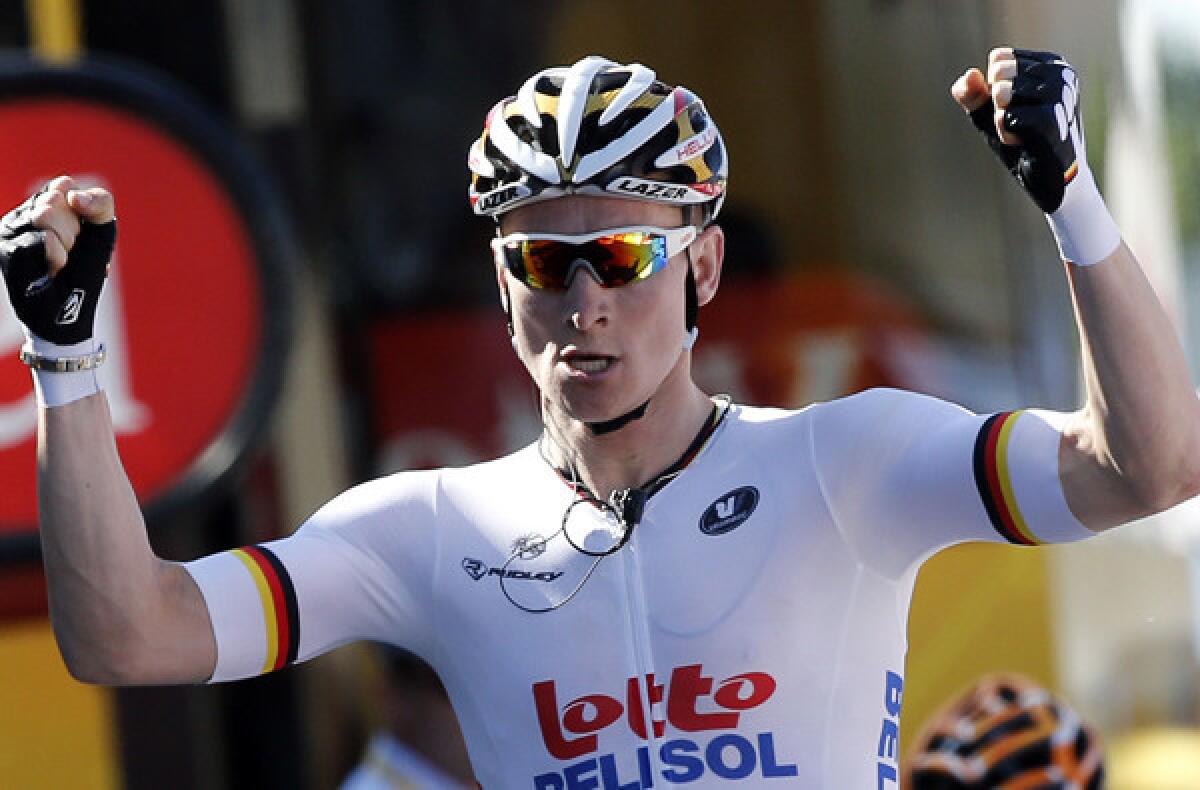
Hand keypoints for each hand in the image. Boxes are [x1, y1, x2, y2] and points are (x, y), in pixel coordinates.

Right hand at [0, 175, 116, 344]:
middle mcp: (22, 214)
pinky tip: (51, 270)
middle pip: (56, 199)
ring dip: (66, 245)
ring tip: (60, 263)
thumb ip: (99, 204)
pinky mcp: (5, 249)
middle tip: (69, 253)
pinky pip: (41, 238)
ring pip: (46, 215)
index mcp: (44, 204)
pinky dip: (57, 257)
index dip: (81, 214)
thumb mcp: (102, 234)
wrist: (69, 314)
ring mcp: (9, 230)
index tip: (80, 237)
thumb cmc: (84, 273)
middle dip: (74, 231)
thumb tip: (73, 196)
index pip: (64, 187)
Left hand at [952, 48, 1085, 213]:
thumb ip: (972, 93)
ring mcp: (1062, 98)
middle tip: (1018, 124)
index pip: (1000, 59)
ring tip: (1019, 134)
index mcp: (1051, 64)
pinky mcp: (1056, 123)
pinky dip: (1005, 130)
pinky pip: (1010, 116)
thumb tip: (969, 74)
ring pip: (1005, 93)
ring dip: (1001, 118)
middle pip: (1001, 74)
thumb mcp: (990, 114)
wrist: (1049, 180)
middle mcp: (1062, 75)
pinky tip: (1018, 141)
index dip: (992, 88)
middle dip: (997, 103)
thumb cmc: (1022, 142)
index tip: (1014, 108)